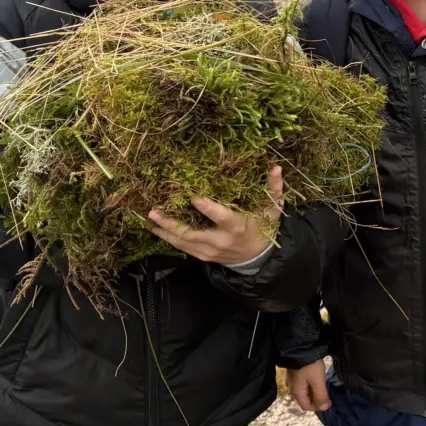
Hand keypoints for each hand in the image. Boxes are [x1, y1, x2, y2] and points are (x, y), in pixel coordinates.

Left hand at [147, 166, 283, 264]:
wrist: (259, 258)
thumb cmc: (264, 227)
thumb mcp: (272, 208)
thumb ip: (273, 187)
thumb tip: (276, 166)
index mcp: (237, 226)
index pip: (221, 217)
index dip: (207, 208)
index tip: (193, 197)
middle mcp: (220, 241)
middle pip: (192, 233)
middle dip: (171, 223)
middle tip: (154, 212)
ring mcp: (210, 251)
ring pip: (183, 242)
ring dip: (164, 231)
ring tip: (149, 220)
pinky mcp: (203, 256)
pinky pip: (183, 248)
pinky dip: (169, 239)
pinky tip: (156, 229)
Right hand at [288, 360, 330, 411]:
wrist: (299, 345)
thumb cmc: (309, 364)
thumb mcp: (318, 381)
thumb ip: (321, 396)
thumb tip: (325, 408)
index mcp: (296, 392)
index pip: (307, 407)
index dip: (318, 407)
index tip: (329, 400)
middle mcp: (292, 388)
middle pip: (305, 399)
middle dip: (317, 399)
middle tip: (327, 392)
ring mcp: (292, 379)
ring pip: (305, 391)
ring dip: (314, 391)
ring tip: (323, 384)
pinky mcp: (294, 372)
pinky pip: (303, 383)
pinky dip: (311, 384)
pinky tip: (317, 377)